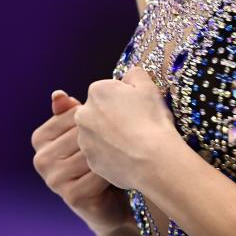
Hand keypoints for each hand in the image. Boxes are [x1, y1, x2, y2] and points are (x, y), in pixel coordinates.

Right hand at [31, 89, 133, 233]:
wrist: (109, 200)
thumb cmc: (97, 158)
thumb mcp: (83, 131)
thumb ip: (70, 112)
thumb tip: (57, 94)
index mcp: (40, 138)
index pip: (72, 115)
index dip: (96, 118)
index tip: (109, 123)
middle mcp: (41, 159)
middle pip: (81, 133)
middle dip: (105, 134)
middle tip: (123, 136)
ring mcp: (54, 179)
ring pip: (91, 151)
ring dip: (111, 151)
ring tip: (123, 151)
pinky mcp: (72, 195)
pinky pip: (99, 172)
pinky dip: (113, 169)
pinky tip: (119, 170)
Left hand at [73, 66, 177, 190]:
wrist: (152, 160)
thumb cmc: (151, 120)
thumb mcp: (149, 87)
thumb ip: (135, 74)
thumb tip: (130, 77)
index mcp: (97, 91)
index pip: (108, 91)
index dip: (125, 99)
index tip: (137, 108)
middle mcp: (83, 114)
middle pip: (98, 111)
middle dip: (112, 116)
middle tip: (135, 125)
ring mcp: (84, 139)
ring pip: (97, 133)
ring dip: (109, 135)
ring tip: (133, 143)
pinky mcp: (90, 161)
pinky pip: (100, 154)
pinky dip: (111, 154)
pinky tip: (128, 156)